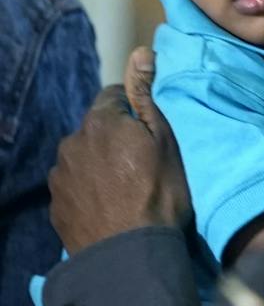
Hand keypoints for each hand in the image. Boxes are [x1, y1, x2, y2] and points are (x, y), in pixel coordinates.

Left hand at [48, 47, 191, 252]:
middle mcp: (71, 144)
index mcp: (100, 122)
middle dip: (115, 138)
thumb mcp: (166, 140)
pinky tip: (110, 207)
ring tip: (125, 189)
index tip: (152, 134)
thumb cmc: (159, 193)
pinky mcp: (56, 206)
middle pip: (96, 129)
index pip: (114, 97)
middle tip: (143, 164)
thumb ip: (147, 95)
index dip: (135, 111)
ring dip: (100, 165)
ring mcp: (59, 177)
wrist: (130, 254)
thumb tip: (141, 51)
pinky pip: (74, 187)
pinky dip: (90, 191)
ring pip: (83, 158)